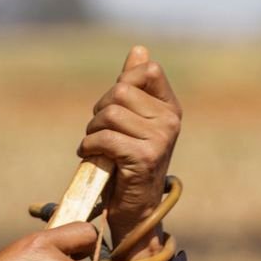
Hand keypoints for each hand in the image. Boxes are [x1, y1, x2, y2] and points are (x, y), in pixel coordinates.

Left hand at [79, 46, 182, 260]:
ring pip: (110, 114)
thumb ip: (135, 87)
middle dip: (100, 110)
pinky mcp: (144, 158)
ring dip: (93, 131)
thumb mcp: (134, 122)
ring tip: (95, 147)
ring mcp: (160, 140)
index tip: (115, 108)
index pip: (147, 71)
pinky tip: (91, 156)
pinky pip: (105, 138)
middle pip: (121, 91)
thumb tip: (139, 50)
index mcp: (170, 108)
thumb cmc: (130, 163)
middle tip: (98, 132)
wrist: (136, 210)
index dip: (122, 83)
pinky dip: (89, 147)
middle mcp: (170, 121)